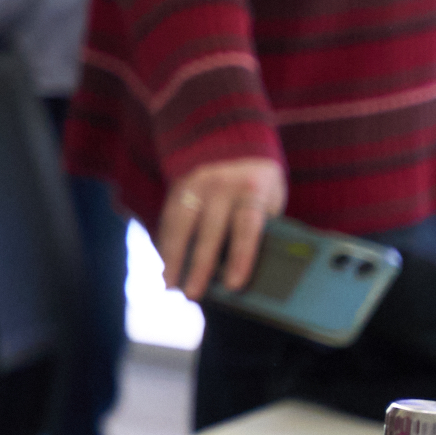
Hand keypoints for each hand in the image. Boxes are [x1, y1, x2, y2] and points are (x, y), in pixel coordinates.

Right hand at [155, 158, 287, 300]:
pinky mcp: (177, 187)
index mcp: (251, 189)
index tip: (234, 286)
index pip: (246, 227)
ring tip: (169, 285)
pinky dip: (166, 243)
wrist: (231, 140)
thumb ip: (263, 225)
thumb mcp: (270, 197)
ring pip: (181, 225)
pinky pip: (168, 219)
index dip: (241, 257)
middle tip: (191, 294)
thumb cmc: (258, 181)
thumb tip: (256, 268)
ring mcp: (195, 185)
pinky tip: (164, 264)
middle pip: (209, 232)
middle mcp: (221, 186)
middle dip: (199, 266)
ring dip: (173, 257)